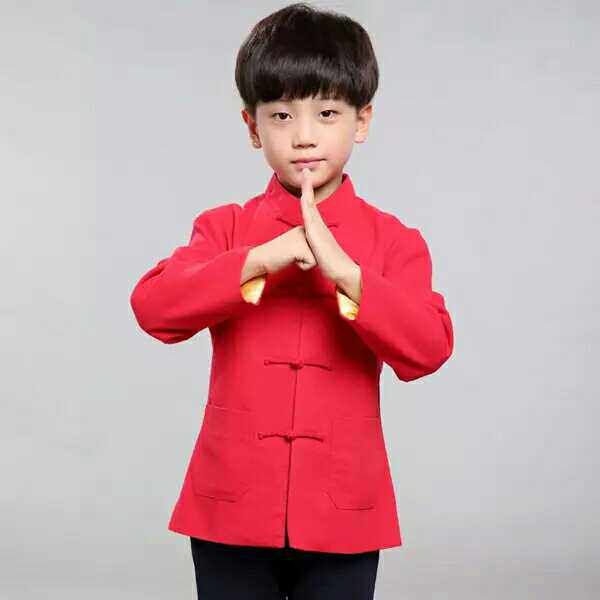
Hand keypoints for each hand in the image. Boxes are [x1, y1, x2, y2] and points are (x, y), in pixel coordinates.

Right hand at [250, 225, 316, 275]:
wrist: (261, 258)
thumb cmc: (276, 255)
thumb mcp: (294, 245)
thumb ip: (306, 245)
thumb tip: (319, 251)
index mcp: (303, 229)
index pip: (316, 247)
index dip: (305, 254)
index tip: (292, 251)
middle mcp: (305, 231)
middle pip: (318, 252)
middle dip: (306, 258)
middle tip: (290, 254)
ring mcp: (304, 238)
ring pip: (317, 258)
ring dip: (304, 262)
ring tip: (290, 256)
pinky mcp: (302, 248)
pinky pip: (312, 264)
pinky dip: (302, 266)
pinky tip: (290, 259)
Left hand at [298, 168, 357, 286]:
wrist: (342, 270)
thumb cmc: (332, 265)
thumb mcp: (318, 255)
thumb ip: (314, 249)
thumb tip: (309, 252)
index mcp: (318, 229)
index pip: (311, 208)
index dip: (308, 194)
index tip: (306, 182)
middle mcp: (319, 225)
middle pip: (310, 200)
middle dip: (308, 185)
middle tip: (305, 171)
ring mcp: (318, 227)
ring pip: (310, 204)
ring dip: (307, 188)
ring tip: (305, 174)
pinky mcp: (316, 233)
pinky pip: (309, 214)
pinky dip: (306, 202)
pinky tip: (304, 195)